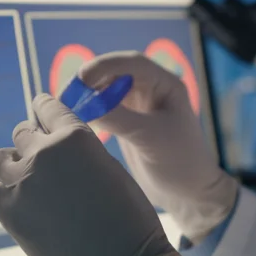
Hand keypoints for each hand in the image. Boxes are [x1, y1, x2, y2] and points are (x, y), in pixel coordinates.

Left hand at [0, 94, 182, 255]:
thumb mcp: (110, 169)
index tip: (40, 112)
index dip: (44, 110)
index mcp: (76, 136)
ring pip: (2, 160)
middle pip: (22, 133)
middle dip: (32, 143)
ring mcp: (23, 182)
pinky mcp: (9, 211)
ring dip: (14, 166)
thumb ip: (81, 152)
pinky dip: (7, 197)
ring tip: (31, 184)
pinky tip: (27, 209)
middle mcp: (45, 152)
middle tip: (43, 161)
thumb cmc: (128, 218)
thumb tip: (57, 148)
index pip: (48, 108)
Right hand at [79, 51, 238, 242]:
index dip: (106, 65)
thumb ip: (119, 118)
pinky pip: (105, 106)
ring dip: (88, 94)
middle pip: (116, 72)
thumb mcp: (149, 138)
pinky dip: (90, 108)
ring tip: (66, 106)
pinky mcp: (129, 121)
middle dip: (91, 79)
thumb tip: (84, 103)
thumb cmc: (179, 162)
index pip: (133, 63)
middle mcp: (153, 89)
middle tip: (66, 94)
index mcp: (167, 85)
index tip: (82, 78)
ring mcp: (140, 104)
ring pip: (108, 88)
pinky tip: (75, 117)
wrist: (189, 192)